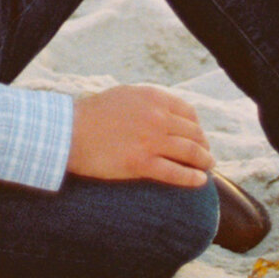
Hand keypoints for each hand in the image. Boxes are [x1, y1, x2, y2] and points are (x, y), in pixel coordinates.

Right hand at [66, 85, 211, 185]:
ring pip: (190, 152)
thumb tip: (162, 109)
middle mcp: (156, 116)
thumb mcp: (124, 95)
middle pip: (193, 132)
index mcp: (152, 97)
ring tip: (208, 167)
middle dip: (204, 145)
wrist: (70, 131)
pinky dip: (192, 178)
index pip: (188, 112)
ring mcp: (150, 140)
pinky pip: (176, 172)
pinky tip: (200, 181)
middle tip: (207, 155)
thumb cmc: (92, 114)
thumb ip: (146, 101)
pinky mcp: (141, 163)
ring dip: (204, 161)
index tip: (198, 135)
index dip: (197, 126)